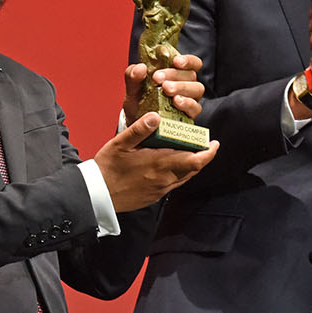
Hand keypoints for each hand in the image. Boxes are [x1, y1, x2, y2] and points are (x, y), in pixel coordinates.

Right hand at [93, 112, 218, 212]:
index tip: (214, 143)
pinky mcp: (155, 196)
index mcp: (159, 163)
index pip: (194, 160)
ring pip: (185, 177)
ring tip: (190, 151)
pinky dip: (180, 173)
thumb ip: (139, 129)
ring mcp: (161, 190)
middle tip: (203, 143)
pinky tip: (171, 164)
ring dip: (191, 165)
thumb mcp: (120, 144)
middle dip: (201, 156)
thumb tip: (156, 116)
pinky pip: (175, 183)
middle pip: (193, 169)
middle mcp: (164, 179)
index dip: (208, 153)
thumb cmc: (107, 167)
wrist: (97, 195)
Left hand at [122, 54, 204, 125]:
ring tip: (167, 90)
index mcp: (177, 73)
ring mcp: (190, 100)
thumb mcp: (133, 87)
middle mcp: (187, 85)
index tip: (175, 61)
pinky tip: (176, 102)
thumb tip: (140, 67)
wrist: (137, 123)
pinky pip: (195, 108)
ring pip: (197, 89)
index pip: (192, 63)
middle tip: (158, 79)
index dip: (188, 60)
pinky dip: (187, 103)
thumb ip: (133, 75)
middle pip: (191, 75)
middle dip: (175, 75)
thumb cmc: (140, 100)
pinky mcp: (190, 115)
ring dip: (182, 87)